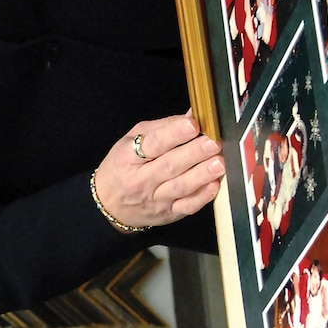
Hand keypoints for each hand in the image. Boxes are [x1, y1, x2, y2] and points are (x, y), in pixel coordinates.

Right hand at [91, 113, 223, 230]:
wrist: (108, 206)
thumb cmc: (122, 168)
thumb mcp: (130, 141)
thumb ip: (162, 128)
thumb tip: (192, 114)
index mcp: (128, 158)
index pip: (153, 144)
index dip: (174, 134)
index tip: (192, 125)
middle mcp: (141, 180)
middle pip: (170, 165)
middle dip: (194, 153)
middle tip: (213, 143)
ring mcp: (155, 198)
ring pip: (180, 186)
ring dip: (201, 175)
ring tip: (218, 163)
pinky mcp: (168, 213)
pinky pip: (186, 206)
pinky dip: (201, 197)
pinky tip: (213, 185)